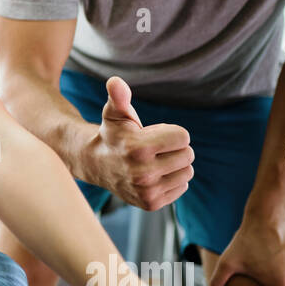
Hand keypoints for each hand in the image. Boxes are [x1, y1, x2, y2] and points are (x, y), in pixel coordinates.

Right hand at [85, 76, 193, 209]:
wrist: (96, 165)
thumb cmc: (111, 134)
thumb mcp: (115, 113)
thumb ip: (118, 96)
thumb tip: (115, 81)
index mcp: (138, 149)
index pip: (184, 138)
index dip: (171, 132)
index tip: (153, 134)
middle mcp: (143, 174)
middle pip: (188, 155)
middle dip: (175, 148)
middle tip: (154, 149)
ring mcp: (147, 191)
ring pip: (187, 172)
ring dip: (175, 164)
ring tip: (154, 162)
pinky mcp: (152, 204)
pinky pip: (181, 187)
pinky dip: (172, 180)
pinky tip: (154, 175)